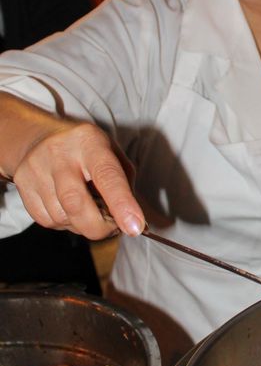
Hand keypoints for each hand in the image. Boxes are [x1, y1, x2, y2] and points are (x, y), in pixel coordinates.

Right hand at [12, 119, 144, 239]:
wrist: (40, 137)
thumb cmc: (86, 150)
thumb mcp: (112, 154)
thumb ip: (124, 185)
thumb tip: (132, 222)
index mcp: (90, 143)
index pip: (108, 176)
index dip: (122, 204)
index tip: (134, 227)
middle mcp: (59, 153)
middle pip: (76, 203)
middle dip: (98, 227)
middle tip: (112, 228)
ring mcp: (36, 169)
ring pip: (61, 217)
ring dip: (81, 225)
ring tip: (88, 209)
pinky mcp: (22, 185)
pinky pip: (46, 221)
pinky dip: (64, 223)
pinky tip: (68, 209)